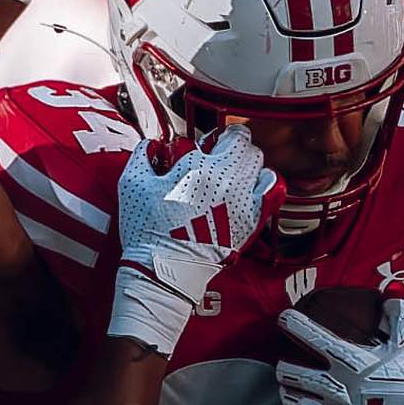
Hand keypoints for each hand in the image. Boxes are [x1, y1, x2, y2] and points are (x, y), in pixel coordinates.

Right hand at [106, 124, 276, 353]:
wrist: (164, 269)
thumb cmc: (148, 229)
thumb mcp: (132, 183)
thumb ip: (143, 154)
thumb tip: (153, 145)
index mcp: (201, 167)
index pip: (232, 135)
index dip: (220, 137)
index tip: (207, 145)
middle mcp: (229, 182)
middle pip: (250, 150)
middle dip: (236, 150)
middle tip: (219, 160)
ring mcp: (243, 204)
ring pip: (263, 170)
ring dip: (250, 169)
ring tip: (233, 177)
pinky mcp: (250, 224)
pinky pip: (271, 196)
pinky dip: (263, 191)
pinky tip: (246, 195)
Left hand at [277, 298, 403, 404]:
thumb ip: (399, 312)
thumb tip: (389, 294)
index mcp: (351, 362)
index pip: (313, 338)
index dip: (294, 325)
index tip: (283, 318)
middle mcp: (338, 388)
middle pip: (296, 376)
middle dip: (284, 369)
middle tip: (282, 365)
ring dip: (290, 396)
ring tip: (286, 390)